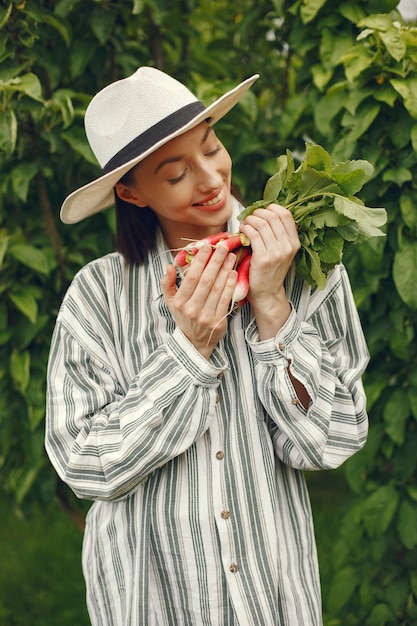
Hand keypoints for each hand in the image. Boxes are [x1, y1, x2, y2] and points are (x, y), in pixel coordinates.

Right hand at [161, 244, 237, 357]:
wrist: (194, 343)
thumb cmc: (183, 317)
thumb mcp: (170, 302)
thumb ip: (167, 283)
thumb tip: (169, 265)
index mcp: (179, 302)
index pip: (191, 278)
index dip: (199, 261)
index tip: (206, 247)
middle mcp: (192, 309)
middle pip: (206, 281)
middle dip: (215, 261)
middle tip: (223, 246)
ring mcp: (206, 316)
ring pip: (217, 288)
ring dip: (225, 270)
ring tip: (231, 256)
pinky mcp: (218, 322)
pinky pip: (225, 299)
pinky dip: (230, 285)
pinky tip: (234, 273)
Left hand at [239, 203, 299, 338]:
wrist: (267, 293)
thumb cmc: (270, 270)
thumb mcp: (281, 251)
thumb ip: (278, 234)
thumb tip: (265, 212)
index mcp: (294, 242)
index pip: (285, 214)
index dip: (271, 208)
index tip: (261, 212)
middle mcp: (288, 246)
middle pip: (272, 216)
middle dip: (257, 213)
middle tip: (249, 218)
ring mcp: (277, 253)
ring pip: (261, 223)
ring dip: (249, 220)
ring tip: (244, 225)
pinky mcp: (264, 259)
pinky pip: (253, 234)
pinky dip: (245, 229)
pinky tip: (242, 232)